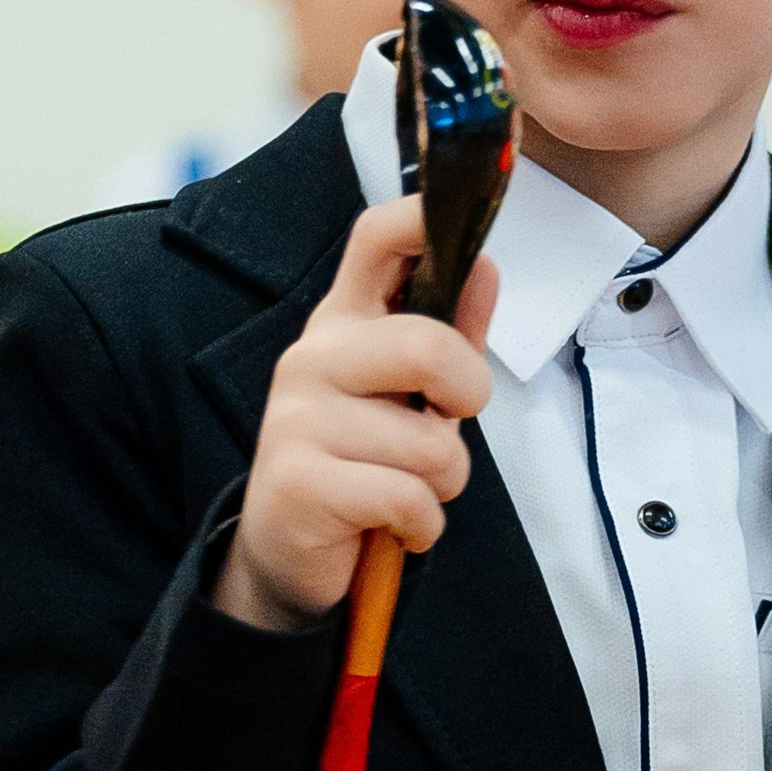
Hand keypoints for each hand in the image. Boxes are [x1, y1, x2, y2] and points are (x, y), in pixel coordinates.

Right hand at [215, 197, 498, 633]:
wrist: (287, 553)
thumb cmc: (362, 463)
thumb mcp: (410, 395)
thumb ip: (449, 333)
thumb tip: (484, 266)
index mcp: (343, 322)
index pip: (375, 240)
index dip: (422, 217)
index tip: (459, 224)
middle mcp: (313, 356)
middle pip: (429, 348)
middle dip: (466, 401)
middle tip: (445, 427)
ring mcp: (298, 417)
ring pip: (431, 446)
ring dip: (441, 484)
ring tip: (404, 489)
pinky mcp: (298, 480)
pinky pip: (408, 499)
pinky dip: (421, 526)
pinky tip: (392, 525)